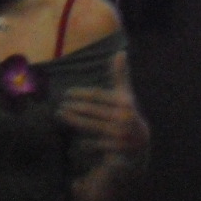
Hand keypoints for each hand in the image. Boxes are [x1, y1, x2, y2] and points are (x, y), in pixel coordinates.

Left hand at [56, 54, 148, 168]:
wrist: (140, 143)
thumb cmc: (127, 113)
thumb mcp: (125, 95)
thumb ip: (120, 75)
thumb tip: (120, 52)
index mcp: (125, 102)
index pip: (98, 95)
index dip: (81, 94)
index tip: (67, 93)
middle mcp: (123, 116)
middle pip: (92, 110)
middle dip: (74, 108)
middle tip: (60, 105)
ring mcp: (120, 133)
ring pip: (91, 126)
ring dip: (74, 121)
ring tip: (60, 115)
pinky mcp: (116, 148)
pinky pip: (95, 144)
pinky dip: (85, 144)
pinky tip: (76, 142)